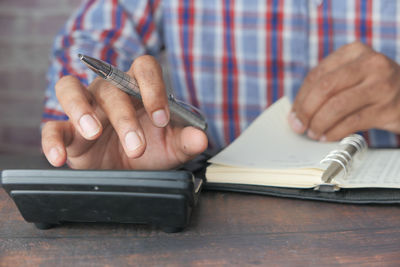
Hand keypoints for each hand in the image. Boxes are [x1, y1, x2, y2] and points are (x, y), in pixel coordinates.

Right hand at [42, 55, 207, 168]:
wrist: (128, 170)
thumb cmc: (150, 150)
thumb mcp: (171, 148)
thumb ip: (185, 140)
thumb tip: (202, 139)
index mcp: (138, 89)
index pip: (144, 69)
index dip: (153, 89)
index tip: (162, 119)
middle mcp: (110, 92)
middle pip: (111, 86)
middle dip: (125, 117)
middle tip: (136, 147)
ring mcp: (86, 109)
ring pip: (71, 89)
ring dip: (81, 109)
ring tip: (93, 132)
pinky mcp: (67, 131)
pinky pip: (52, 127)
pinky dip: (52, 140)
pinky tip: (59, 157)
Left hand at [288, 41, 399, 140]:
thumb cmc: (372, 88)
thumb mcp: (351, 77)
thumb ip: (326, 87)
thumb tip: (296, 113)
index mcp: (354, 52)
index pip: (317, 74)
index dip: (301, 98)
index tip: (293, 115)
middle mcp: (370, 63)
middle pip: (325, 88)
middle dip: (307, 111)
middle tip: (299, 127)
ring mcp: (382, 85)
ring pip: (337, 106)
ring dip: (319, 124)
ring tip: (313, 133)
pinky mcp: (388, 108)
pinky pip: (352, 122)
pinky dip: (334, 132)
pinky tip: (328, 137)